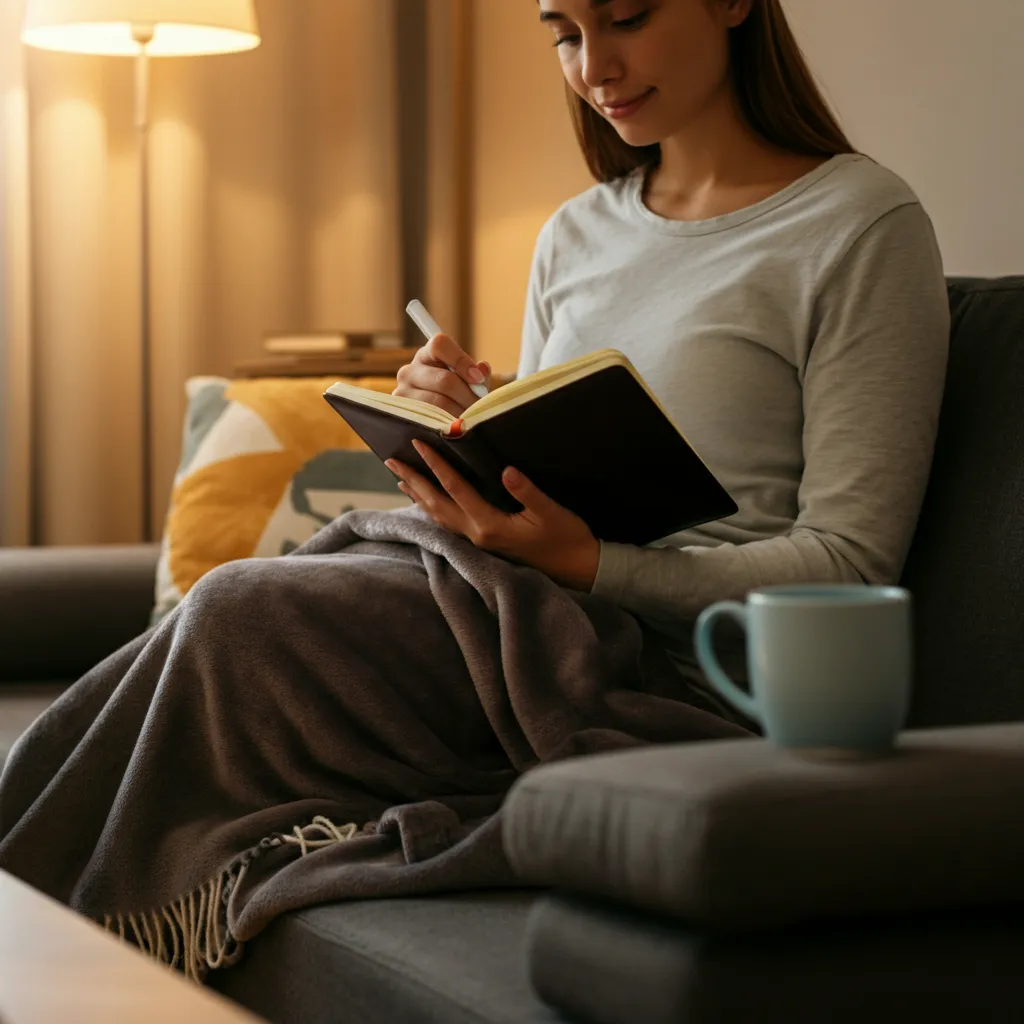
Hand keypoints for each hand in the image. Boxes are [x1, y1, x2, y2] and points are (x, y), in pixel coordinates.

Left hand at [386, 441, 599, 590]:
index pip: (455, 489)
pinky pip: (450, 524)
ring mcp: (479, 542)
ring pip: (439, 517)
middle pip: (436, 505)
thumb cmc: (567, 538)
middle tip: (391, 461)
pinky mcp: (485, 544)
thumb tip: (506, 470)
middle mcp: (477, 535)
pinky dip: (434, 509)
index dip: (437, 464)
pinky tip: (429, 503)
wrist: (578, 569)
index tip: (420, 443)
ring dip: (419, 496)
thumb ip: (527, 491)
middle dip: (413, 481)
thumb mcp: (551, 511)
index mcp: (490, 525)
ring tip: (402, 479)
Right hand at [394, 334, 490, 417]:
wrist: (439, 420)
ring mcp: (402, 393)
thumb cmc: (457, 395)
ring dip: (459, 413)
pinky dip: (447, 425)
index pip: (440, 345)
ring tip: (471, 420)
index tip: (478, 379)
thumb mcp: (469, 382)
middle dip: (467, 396)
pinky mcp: (402, 415)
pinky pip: (430, 420)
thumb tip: (482, 368)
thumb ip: (479, 375)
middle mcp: (409, 371)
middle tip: (481, 408)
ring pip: (438, 402)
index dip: (461, 360)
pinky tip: (456, 427)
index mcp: (427, 355)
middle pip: (444, 380)